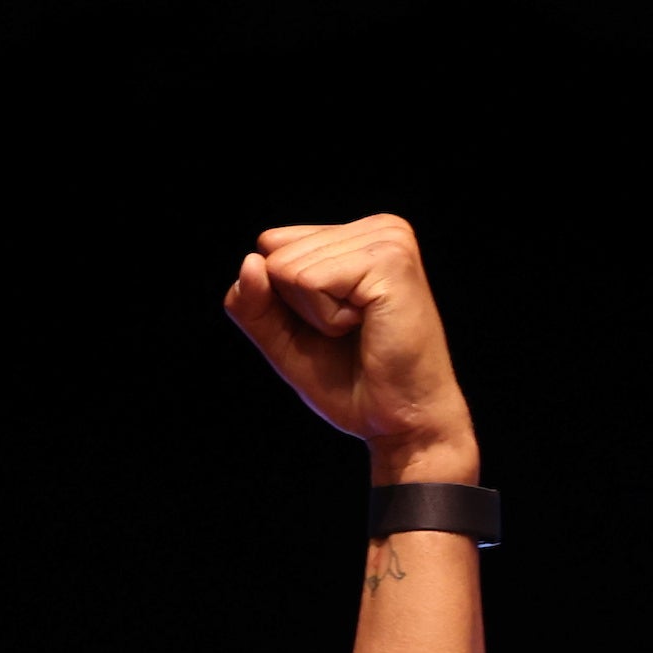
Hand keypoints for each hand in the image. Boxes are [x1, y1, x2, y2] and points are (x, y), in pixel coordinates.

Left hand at [224, 216, 478, 484]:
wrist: (402, 424)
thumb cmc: (354, 386)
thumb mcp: (286, 340)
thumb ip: (255, 303)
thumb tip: (250, 262)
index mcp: (359, 238)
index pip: (273, 245)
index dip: (286, 300)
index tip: (333, 326)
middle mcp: (377, 228)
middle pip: (277, 254)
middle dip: (300, 308)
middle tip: (350, 334)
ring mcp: (387, 239)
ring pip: (290, 268)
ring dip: (316, 316)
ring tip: (361, 332)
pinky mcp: (389, 260)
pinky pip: (310, 281)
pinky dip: (327, 319)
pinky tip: (366, 328)